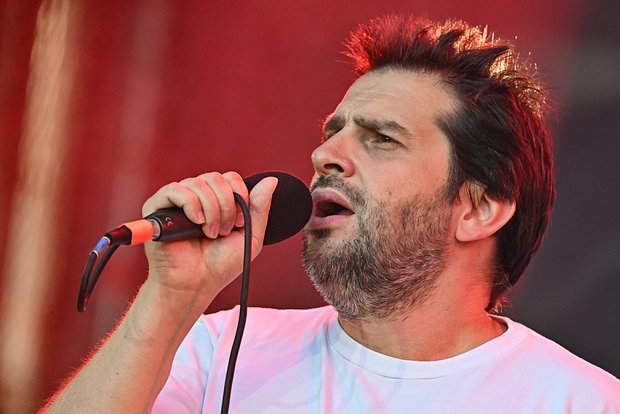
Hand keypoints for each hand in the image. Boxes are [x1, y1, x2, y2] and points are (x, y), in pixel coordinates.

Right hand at [140, 171, 277, 304]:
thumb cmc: (220, 264)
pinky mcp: (156, 208)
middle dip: (227, 205)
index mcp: (215, 200)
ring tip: (210, 233)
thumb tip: (272, 179)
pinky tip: (196, 222)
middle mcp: (196, 196)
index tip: (240, 223)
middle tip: (225, 231)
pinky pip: (175, 189)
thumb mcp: (250, 235)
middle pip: (216, 178)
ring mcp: (175, 201)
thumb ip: (260, 207)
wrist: (196, 284)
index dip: (240, 196)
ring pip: (198, 183)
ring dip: (211, 210)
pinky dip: (191, 204)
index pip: (230, 178)